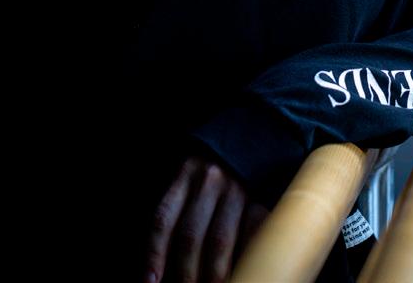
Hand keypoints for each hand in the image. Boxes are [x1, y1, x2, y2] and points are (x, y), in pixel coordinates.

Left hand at [145, 153, 270, 282]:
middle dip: (185, 272)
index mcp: (184, 176)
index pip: (162, 219)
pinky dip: (244, 257)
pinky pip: (251, 233)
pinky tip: (242, 270)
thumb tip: (158, 267)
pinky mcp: (261, 199)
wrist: (250, 143)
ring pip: (219, 239)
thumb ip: (175, 216)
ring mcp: (237, 190)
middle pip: (190, 235)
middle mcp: (209, 180)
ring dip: (212, 273)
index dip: (155, 254)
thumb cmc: (209, 176)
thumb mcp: (186, 184)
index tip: (151, 281)